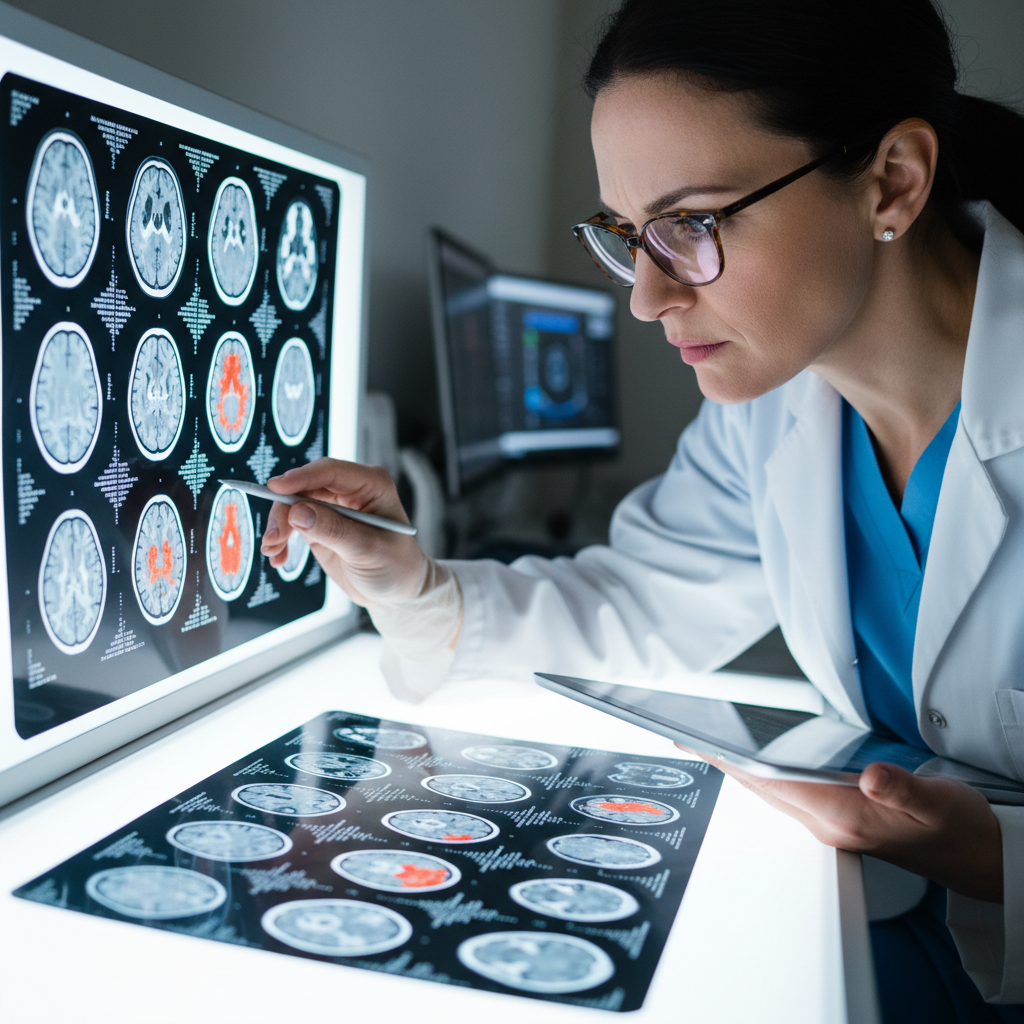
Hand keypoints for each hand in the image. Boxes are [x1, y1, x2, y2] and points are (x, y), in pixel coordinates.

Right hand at [260, 458, 427, 607]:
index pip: (330, 471)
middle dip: (284, 510)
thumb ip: (334, 531)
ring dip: (279, 526)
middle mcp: (350, 489)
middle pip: (305, 487)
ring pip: (293, 504)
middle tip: (272, 538)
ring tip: (273, 552)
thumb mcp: (368, 550)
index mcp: (372, 484)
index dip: (300, 477)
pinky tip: (279, 557)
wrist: (398, 590)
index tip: (274, 489)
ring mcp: (333, 505)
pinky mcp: (320, 523)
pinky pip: (292, 522)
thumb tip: (298, 512)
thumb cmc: (397, 566)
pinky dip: (282, 538)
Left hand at [685, 749, 1002, 902]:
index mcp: (844, 817)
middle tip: (686, 739)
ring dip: (739, 769)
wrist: (974, 855)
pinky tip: (752, 762)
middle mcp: (828, 823)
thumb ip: (903, 788)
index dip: (736, 762)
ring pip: (770, 792)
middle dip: (723, 763)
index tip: (704, 744)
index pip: (775, 783)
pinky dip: (762, 774)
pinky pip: (786, 794)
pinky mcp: (836, 820)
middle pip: (761, 788)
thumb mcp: (938, 803)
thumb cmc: (957, 828)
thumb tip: (869, 777)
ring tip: (708, 745)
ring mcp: (829, 825)